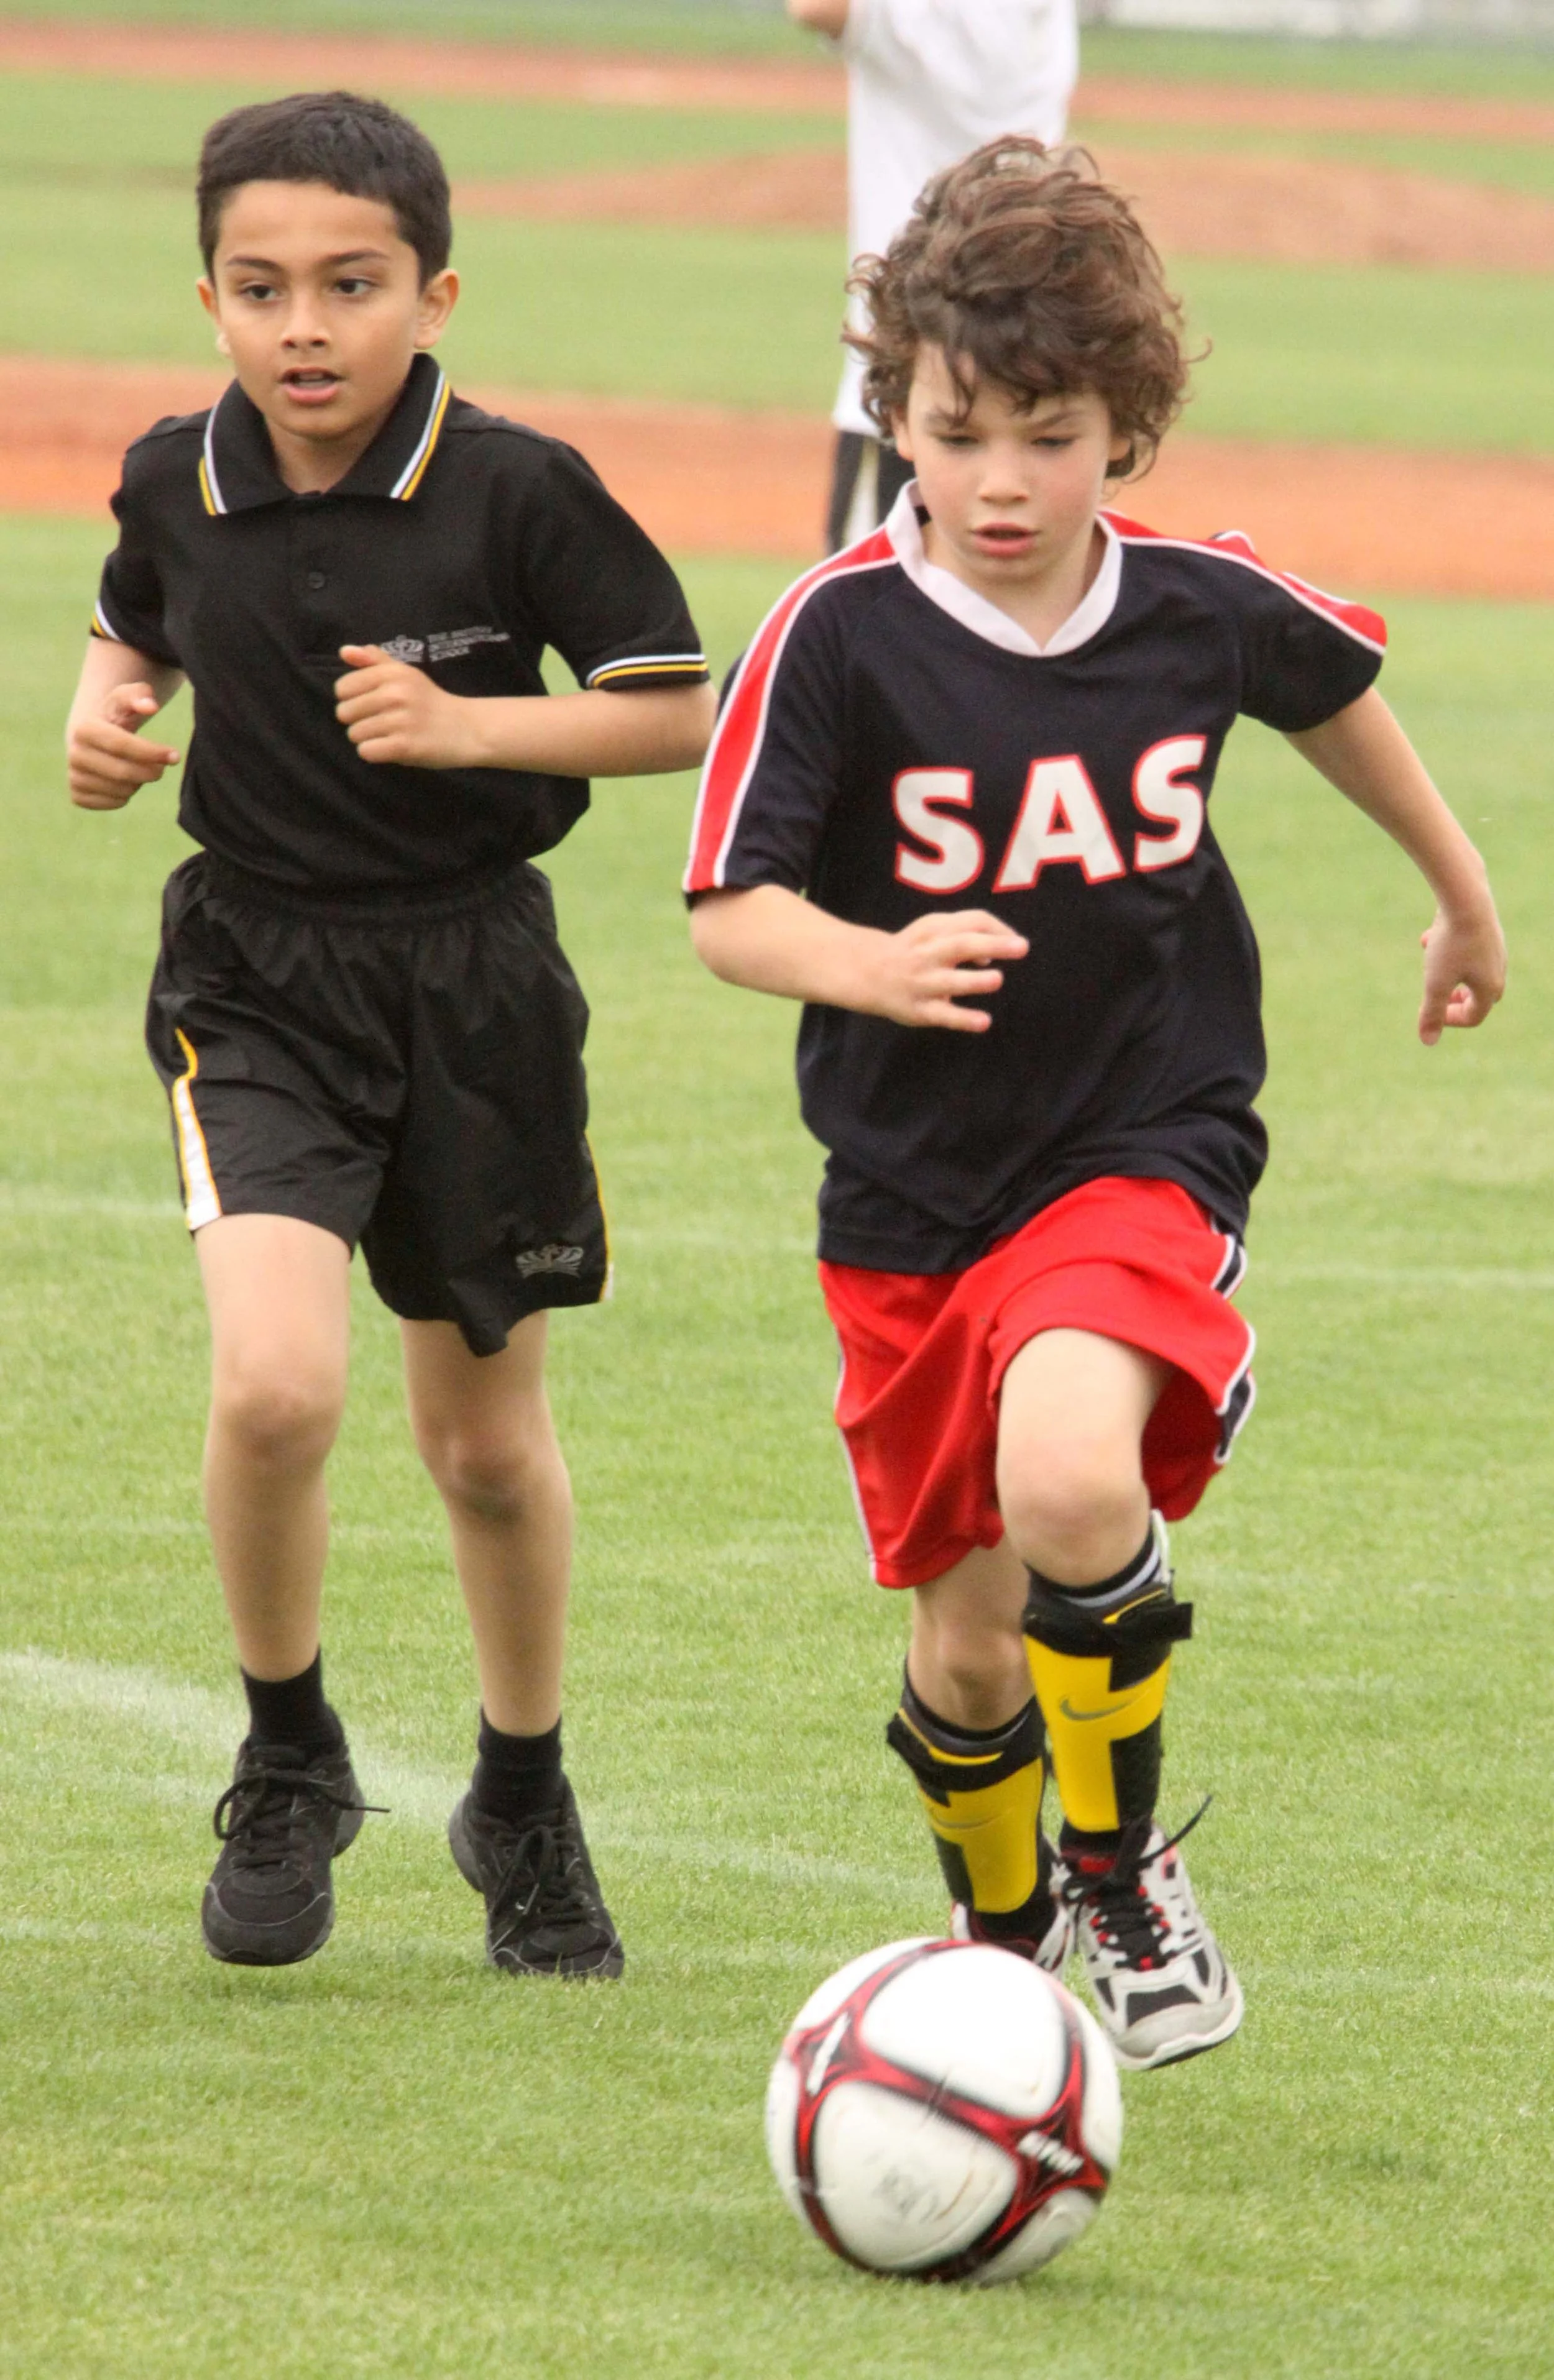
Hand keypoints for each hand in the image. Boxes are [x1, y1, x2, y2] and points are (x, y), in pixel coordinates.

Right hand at [67, 681, 179, 809]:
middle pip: (123, 772)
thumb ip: (140, 695)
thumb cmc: (116, 717)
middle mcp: (74, 754)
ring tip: (137, 768)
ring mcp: (74, 777)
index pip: (121, 745)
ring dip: (139, 782)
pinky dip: (127, 795)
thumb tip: (151, 706)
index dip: (151, 752)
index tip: (174, 755)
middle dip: (151, 771)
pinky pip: (115, 803)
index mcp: (84, 729)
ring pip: (121, 790)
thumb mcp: (126, 700)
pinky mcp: (78, 796)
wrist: (93, 740)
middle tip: (162, 766)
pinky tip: (125, 781)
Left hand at [334, 644, 481, 767]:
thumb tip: (344, 651)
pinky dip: (375, 753)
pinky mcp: (403, 746)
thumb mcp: (405, 673)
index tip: (370, 703)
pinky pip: (366, 751)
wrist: (466, 729)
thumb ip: (374, 661)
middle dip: (358, 720)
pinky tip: (391, 747)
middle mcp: (394, 694)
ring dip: (367, 738)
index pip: (343, 688)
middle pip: (344, 712)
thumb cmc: (430, 701)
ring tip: (389, 735)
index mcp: (391, 673)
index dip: (351, 698)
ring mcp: (399, 721)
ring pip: (354, 734)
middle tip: (381, 722)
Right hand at [867, 910, 1028, 1032]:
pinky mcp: (920, 1010)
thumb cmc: (912, 950)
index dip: (998, 929)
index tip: (1015, 941)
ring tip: (997, 979)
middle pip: (961, 945)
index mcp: (934, 929)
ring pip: (951, 981)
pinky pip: (943, 1015)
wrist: (867, 972)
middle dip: (993, 945)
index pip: (972, 921)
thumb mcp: (932, 931)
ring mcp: (923, 983)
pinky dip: (964, 1019)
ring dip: (975, 981)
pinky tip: (984, 1022)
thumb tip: (992, 956)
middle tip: (1021, 947)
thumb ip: (964, 934)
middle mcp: (928, 954)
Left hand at [1418, 897, 1505, 1043]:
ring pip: (1471, 968)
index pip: (1474, 1016)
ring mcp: (1495, 948)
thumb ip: (1432, 1012)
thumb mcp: (1435, 983)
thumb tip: (1428, 1041)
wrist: (1465, 898)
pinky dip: (1448, 948)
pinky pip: (1468, 946)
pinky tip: (1429, 936)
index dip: (1449, 1020)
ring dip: (1448, 971)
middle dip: (1455, 999)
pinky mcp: (1487, 929)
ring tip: (1431, 961)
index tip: (1428, 1009)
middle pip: (1479, 995)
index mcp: (1489, 988)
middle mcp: (1498, 969)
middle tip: (1438, 994)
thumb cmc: (1451, 944)